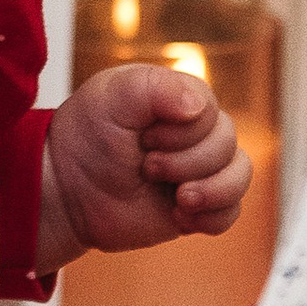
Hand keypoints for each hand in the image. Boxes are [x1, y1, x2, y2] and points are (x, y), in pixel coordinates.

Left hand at [37, 64, 250, 270]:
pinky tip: (180, 216)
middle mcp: (195, 132)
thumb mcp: (110, 95)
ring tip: (178, 200)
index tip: (144, 138)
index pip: (211, 113)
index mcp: (179, 99)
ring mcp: (198, 169)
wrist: (66, 192)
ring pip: (240, 177)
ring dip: (210, 191)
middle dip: (187, 163)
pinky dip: (212, 217)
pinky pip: (230, 213)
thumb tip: (199, 106)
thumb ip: (154, 87)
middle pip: (228, 146)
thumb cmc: (86, 136)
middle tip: (146, 168)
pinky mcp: (196, 205)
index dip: (182, 133)